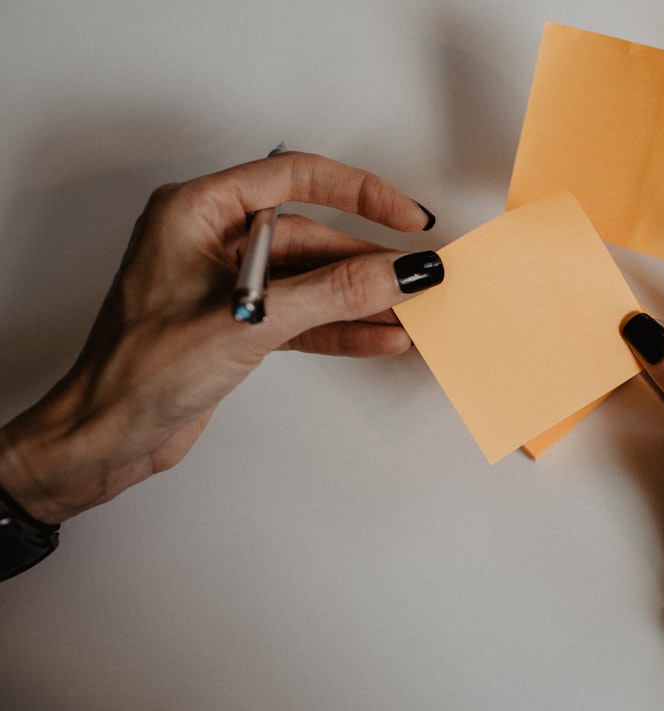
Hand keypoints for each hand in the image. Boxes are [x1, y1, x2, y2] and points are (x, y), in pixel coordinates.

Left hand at [0, 151, 443, 524]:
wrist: (105, 437)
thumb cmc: (138, 372)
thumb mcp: (249, 323)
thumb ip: (332, 294)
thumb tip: (395, 271)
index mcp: (197, 212)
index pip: (293, 177)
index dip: (358, 192)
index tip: (403, 216)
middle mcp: (213, 240)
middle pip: (312, 234)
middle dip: (366, 260)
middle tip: (415, 274)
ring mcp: (228, 283)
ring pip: (312, 278)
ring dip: (360, 298)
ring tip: (410, 310)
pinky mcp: (240, 323)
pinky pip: (304, 314)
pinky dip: (341, 327)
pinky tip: (379, 336)